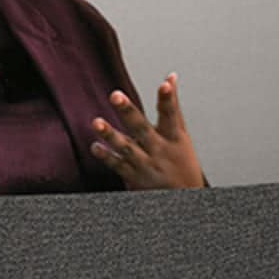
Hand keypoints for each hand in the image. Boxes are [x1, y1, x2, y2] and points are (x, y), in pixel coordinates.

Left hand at [90, 74, 207, 189]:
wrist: (183, 201)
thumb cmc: (181, 164)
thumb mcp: (182, 136)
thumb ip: (173, 107)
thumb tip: (171, 77)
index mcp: (174, 138)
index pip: (171, 115)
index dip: (168, 99)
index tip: (166, 84)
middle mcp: (159, 150)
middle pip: (142, 128)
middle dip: (129, 112)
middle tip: (115, 95)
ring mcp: (146, 164)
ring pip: (126, 148)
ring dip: (111, 135)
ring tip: (96, 122)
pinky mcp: (134, 177)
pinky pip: (118, 165)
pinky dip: (106, 156)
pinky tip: (95, 146)